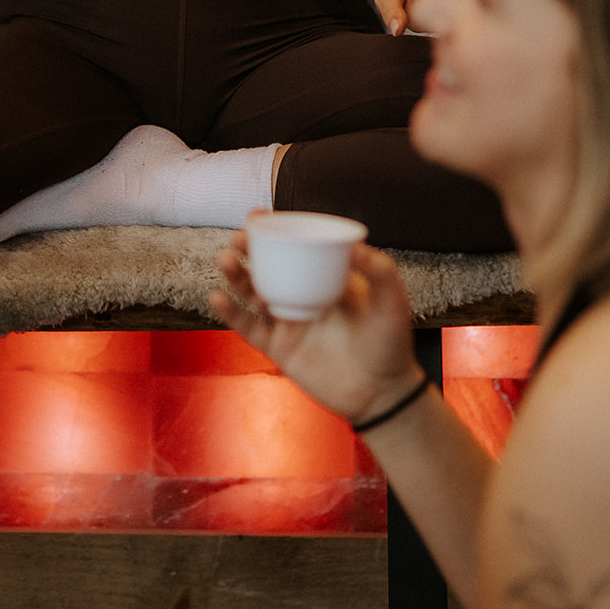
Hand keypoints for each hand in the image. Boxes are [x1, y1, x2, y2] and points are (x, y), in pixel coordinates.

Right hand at [210, 233, 423, 425]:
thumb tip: (355, 245)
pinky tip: (218, 298)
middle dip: (249, 249)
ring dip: (236, 276)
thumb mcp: (392, 301)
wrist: (382, 393)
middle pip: (268, 267)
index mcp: (325, 279)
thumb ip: (380, 270)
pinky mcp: (279, 349)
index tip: (258, 215)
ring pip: (253, 294)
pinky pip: (249, 329)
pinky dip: (231, 314)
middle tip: (237, 237)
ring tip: (226, 260)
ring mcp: (289, 322)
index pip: (296, 248)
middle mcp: (303, 296)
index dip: (275, 231)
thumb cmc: (390, 344)